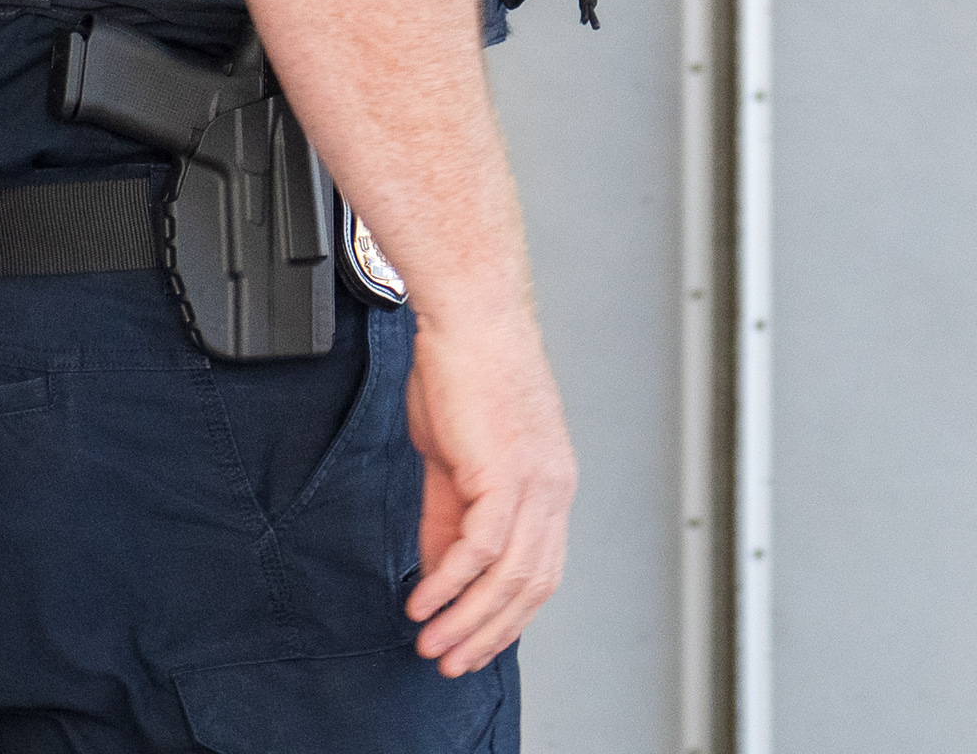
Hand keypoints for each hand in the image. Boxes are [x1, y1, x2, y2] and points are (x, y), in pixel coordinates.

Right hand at [402, 309, 578, 676]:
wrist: (470, 316)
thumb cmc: (465, 372)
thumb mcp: (455, 460)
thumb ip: (450, 517)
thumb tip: (439, 570)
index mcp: (551, 484)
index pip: (542, 571)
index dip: (508, 616)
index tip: (473, 644)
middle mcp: (554, 487)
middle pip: (532, 586)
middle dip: (488, 632)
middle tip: (449, 661)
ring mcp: (536, 480)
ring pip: (509, 575)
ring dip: (466, 618)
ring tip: (430, 643)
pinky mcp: (506, 471)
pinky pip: (481, 547)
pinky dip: (451, 582)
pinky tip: (422, 600)